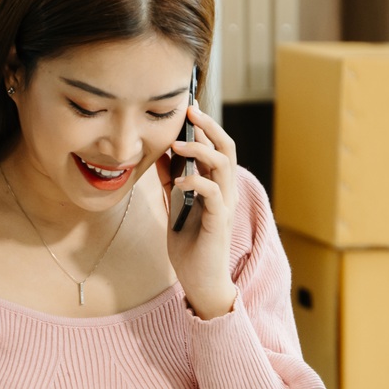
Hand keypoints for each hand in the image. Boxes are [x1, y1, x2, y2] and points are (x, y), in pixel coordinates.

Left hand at [155, 102, 239, 319]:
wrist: (199, 281)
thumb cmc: (190, 246)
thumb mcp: (175, 206)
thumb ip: (172, 181)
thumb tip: (161, 155)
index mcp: (217, 185)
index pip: (216, 146)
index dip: (204, 126)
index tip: (187, 108)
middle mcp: (226, 191)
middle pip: (227, 147)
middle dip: (209, 126)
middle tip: (190, 111)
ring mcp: (225, 205)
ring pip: (223, 165)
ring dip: (201, 150)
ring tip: (179, 145)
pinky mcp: (218, 222)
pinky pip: (213, 194)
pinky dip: (195, 182)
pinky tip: (178, 181)